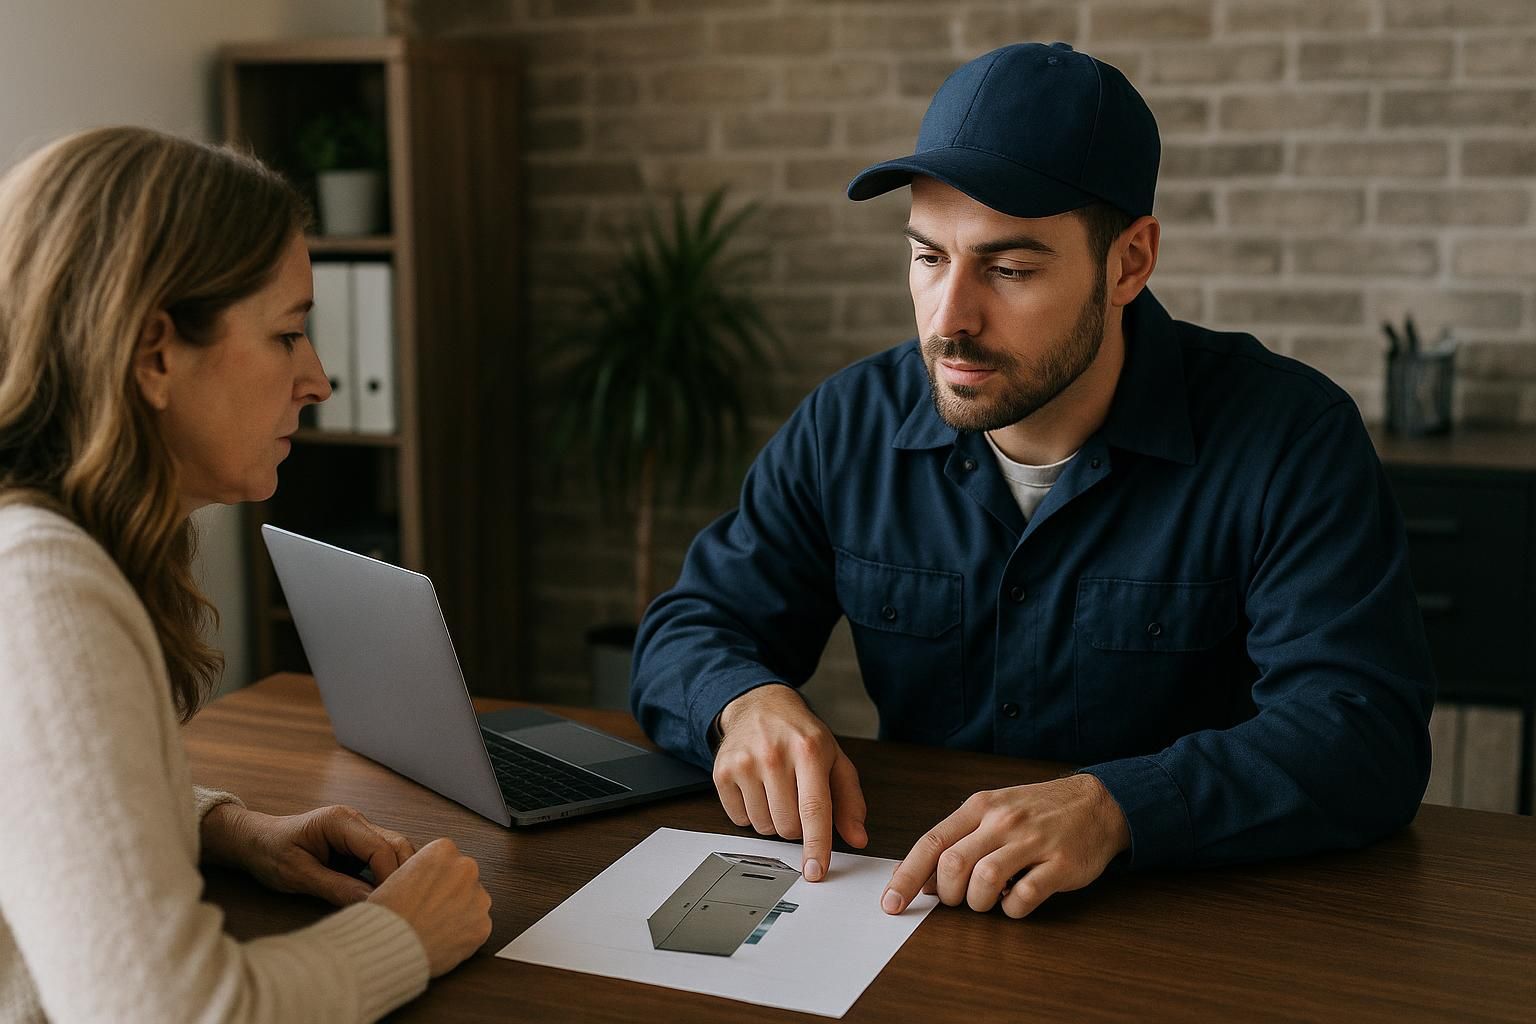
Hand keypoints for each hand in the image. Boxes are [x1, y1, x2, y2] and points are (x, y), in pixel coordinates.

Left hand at [202, 803, 415, 905]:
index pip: (381, 849)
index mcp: (341, 821)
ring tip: (391, 904)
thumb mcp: (298, 875)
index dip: (388, 878)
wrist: (254, 841)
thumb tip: (371, 902)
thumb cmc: (270, 853)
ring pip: (396, 851)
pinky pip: (383, 858)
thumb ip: (335, 887)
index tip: (385, 906)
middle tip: (398, 907)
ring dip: (397, 876)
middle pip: (398, 845)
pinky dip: (387, 876)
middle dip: (403, 876)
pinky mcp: (359, 844)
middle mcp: (357, 821)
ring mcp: (360, 831)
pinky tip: (381, 896)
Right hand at [368, 838, 491, 976]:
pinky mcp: (483, 926)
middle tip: (429, 911)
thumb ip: (421, 872)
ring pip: (473, 903)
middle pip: (463, 879)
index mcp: (443, 850)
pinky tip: (442, 940)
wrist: (387, 949)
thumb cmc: (386, 915)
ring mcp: (479, 897)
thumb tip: (429, 879)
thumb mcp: (395, 875)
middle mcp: (466, 869)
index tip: (425, 891)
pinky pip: (476, 928)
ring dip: (459, 913)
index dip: (434, 878)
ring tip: (433, 927)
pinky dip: (463, 935)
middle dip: (450, 893)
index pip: (447, 858)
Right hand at [713, 683, 867, 881]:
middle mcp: (774, 755)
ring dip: (773, 820)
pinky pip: (739, 819)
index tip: (816, 871)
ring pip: (763, 826)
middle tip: (796, 799)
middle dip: (796, 825)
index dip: (817, 845)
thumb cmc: (801, 735)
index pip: (814, 809)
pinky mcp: (722, 772)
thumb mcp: (834, 760)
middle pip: (787, 826)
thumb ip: (849, 801)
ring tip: (776, 790)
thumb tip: (857, 838)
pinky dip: (751, 813)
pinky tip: (756, 788)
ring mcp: (745, 763)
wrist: (760, 705)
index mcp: (809, 750)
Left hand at [881, 774, 1129, 918]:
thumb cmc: (1037, 812)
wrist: (1097, 803)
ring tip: (988, 901)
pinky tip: (1016, 901)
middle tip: (958, 900)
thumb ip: (958, 842)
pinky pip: (1024, 897)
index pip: (931, 843)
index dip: (906, 876)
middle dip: (947, 894)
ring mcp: (1032, 842)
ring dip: (978, 904)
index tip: (891, 902)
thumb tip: (920, 880)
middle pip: (953, 865)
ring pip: (984, 881)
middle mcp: (1002, 821)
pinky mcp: (1060, 865)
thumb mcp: (993, 814)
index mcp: (980, 807)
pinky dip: (1013, 909)